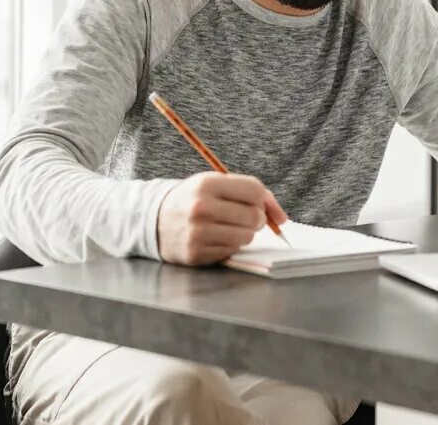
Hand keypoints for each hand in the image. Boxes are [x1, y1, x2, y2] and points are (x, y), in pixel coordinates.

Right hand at [157, 172, 287, 265]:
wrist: (155, 221)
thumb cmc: (194, 200)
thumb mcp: (215, 184)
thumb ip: (251, 193)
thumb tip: (283, 218)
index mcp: (207, 184)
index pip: (255, 190)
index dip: (263, 199)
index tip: (258, 204)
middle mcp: (201, 207)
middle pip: (254, 215)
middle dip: (256, 218)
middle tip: (243, 217)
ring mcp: (198, 232)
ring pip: (247, 236)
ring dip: (245, 233)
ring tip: (229, 227)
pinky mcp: (196, 253)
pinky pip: (232, 251)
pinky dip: (231, 245)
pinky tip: (216, 238)